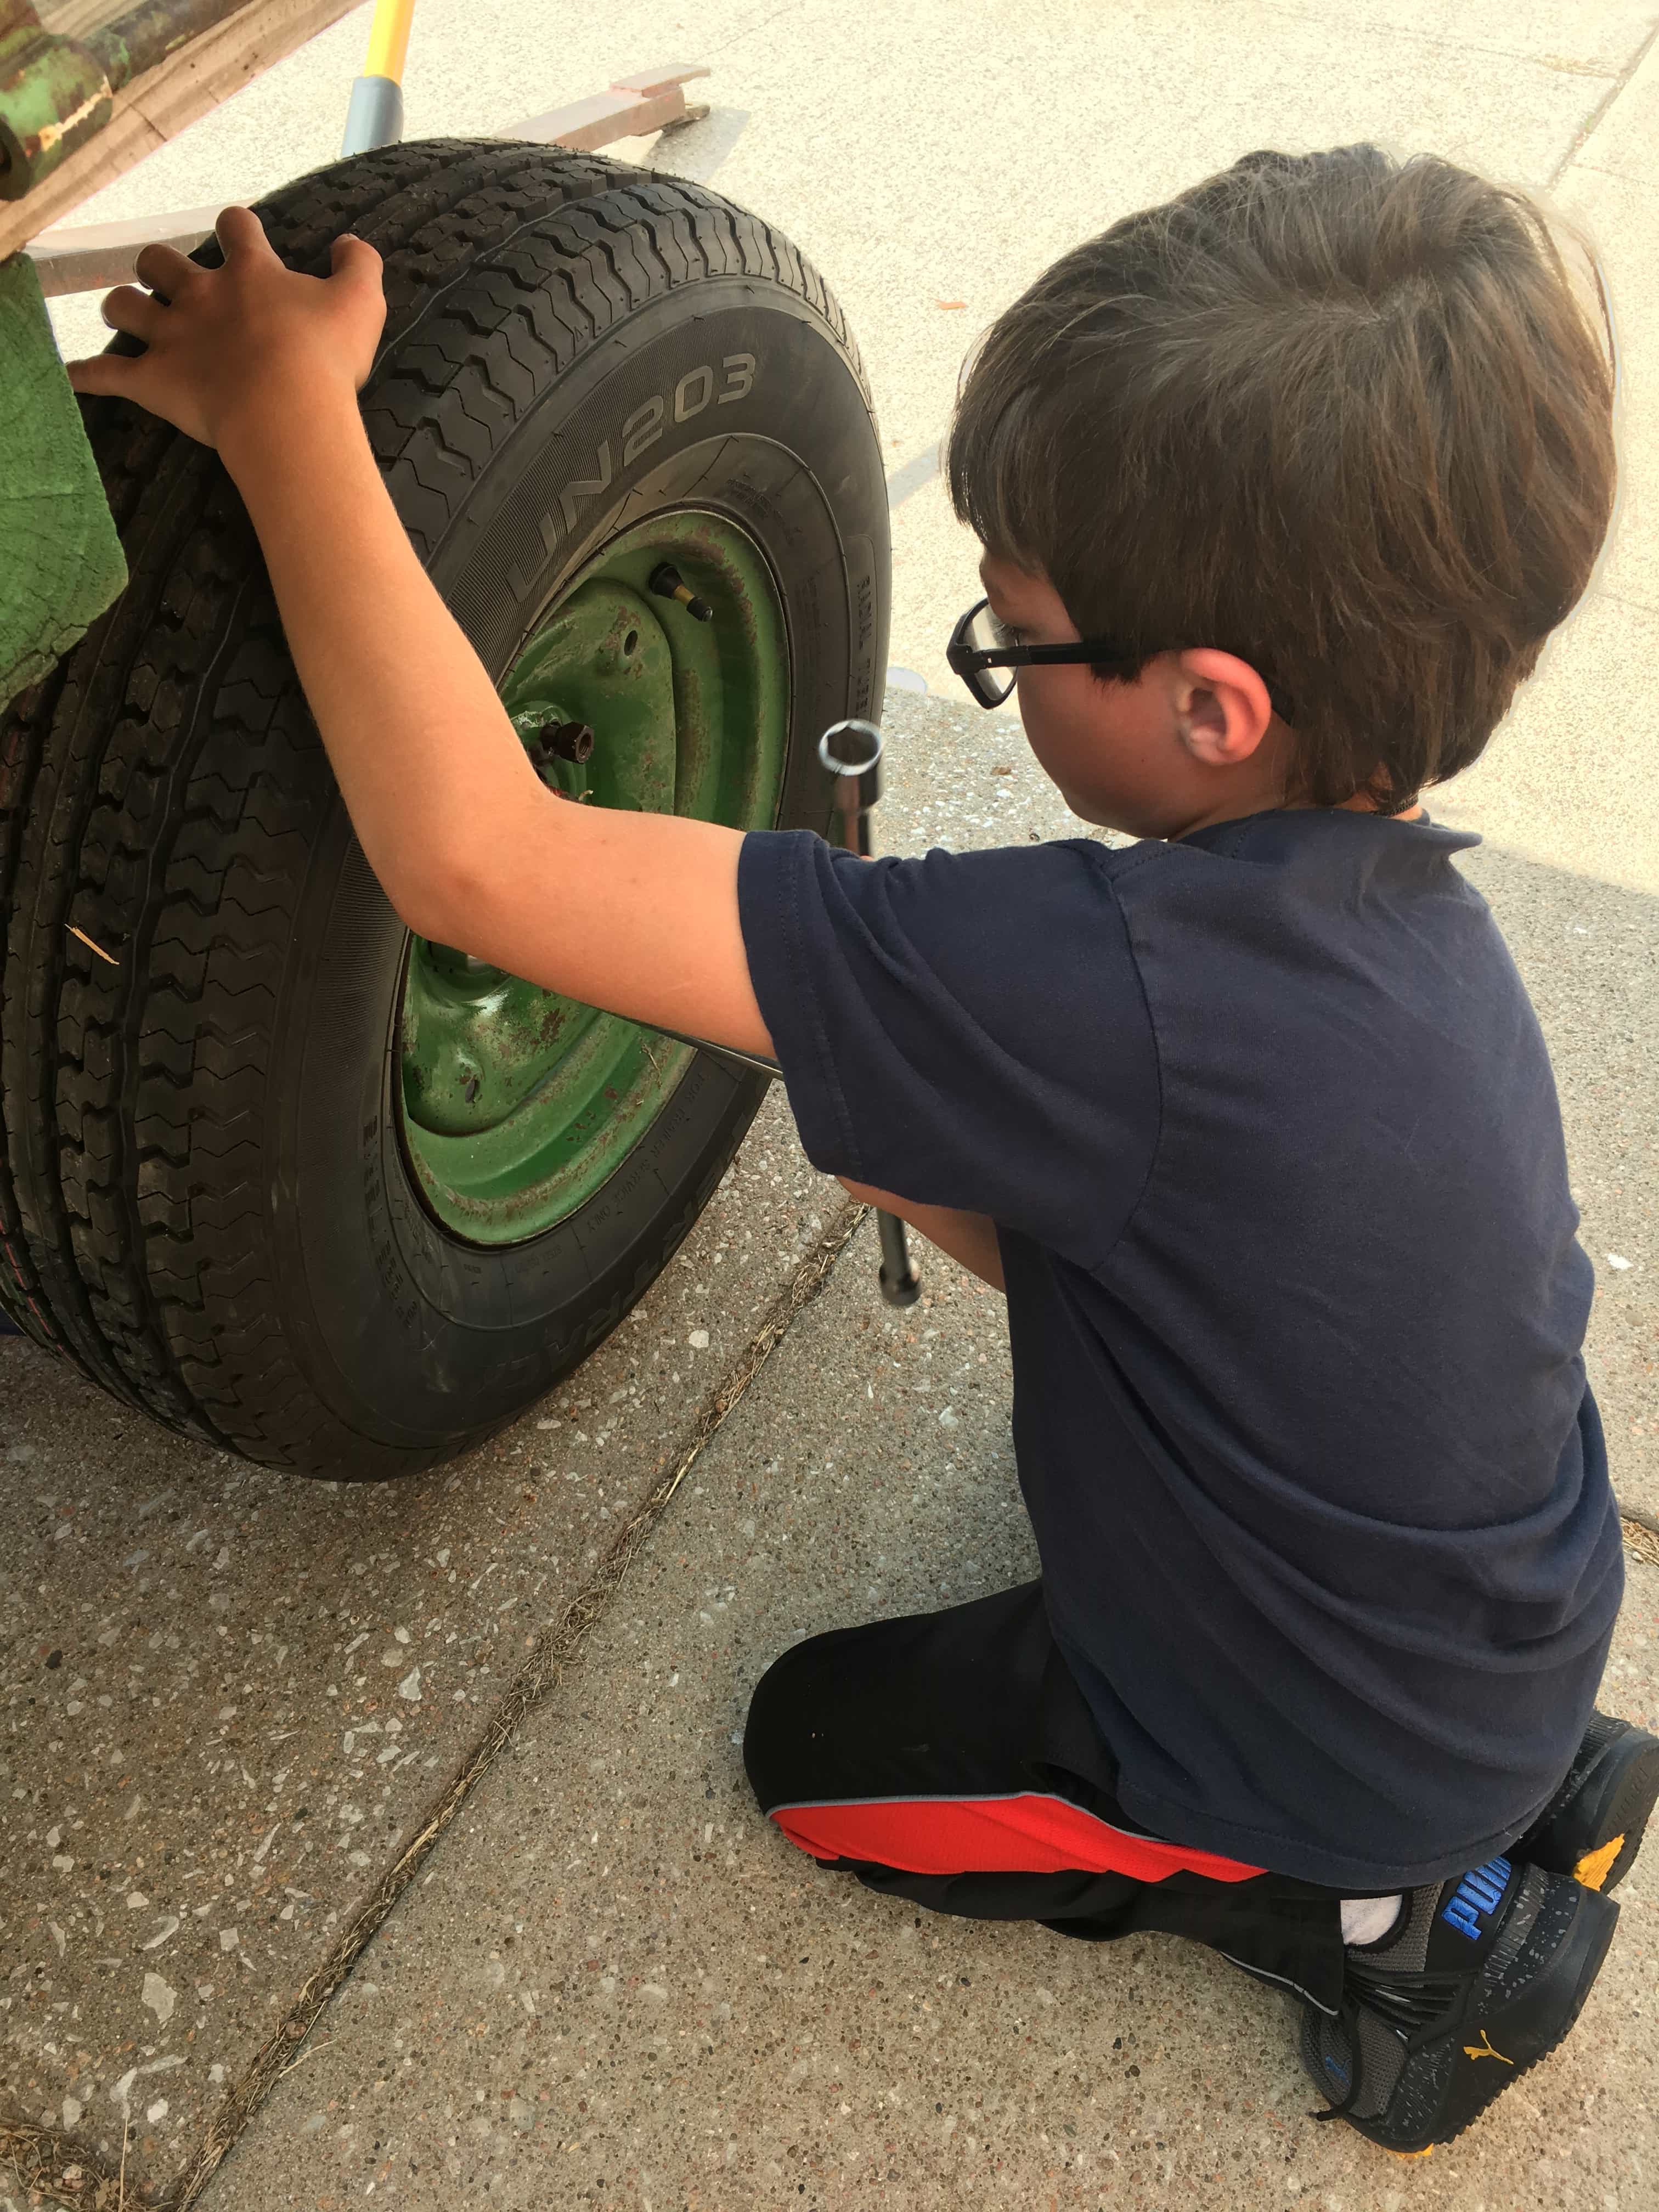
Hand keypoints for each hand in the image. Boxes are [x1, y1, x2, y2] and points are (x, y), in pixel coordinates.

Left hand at [65, 206, 385, 454]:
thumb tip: (350, 243)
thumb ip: (359, 265)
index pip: (236, 228)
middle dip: (160, 266)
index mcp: (249, 275)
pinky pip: (107, 376)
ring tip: (127, 314)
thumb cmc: (325, 359)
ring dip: (122, 307)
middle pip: (160, 261)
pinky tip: (77, 376)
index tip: (241, 233)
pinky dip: (89, 376)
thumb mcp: (362, 303)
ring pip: (125, 307)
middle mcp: (201, 296)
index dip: (238, 227)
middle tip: (170, 280)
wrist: (285, 411)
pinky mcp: (153, 380)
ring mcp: (171, 337)